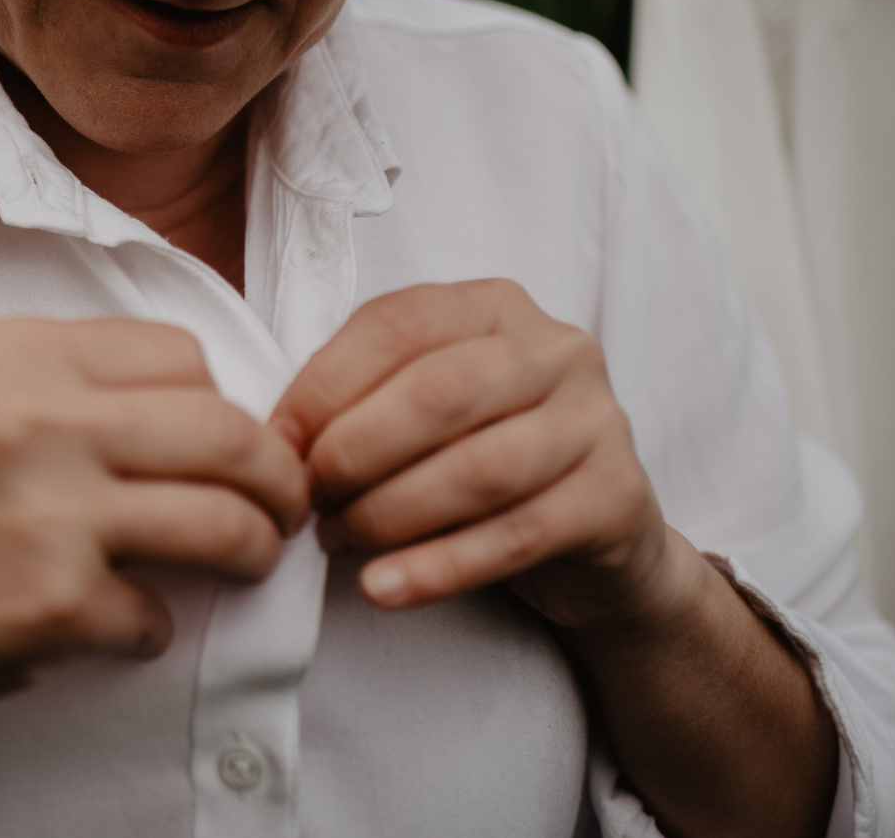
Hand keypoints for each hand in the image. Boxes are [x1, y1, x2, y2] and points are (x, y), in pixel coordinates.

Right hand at [0, 317, 307, 835]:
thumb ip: (66, 396)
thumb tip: (194, 425)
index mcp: (16, 351)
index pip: (182, 353)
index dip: (222, 405)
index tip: (226, 448)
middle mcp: (37, 413)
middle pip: (229, 430)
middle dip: (276, 479)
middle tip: (277, 512)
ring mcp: (47, 506)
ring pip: (226, 519)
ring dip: (249, 552)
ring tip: (238, 566)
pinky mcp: (49, 601)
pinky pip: (157, 616)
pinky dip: (148, 631)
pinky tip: (111, 629)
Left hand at [270, 279, 692, 634]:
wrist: (592, 539)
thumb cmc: (481, 458)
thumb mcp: (423, 407)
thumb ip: (362, 397)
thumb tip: (277, 437)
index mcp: (496, 306)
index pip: (398, 325)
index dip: (324, 385)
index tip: (276, 442)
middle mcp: (557, 349)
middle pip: (438, 393)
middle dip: (354, 451)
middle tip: (307, 498)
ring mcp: (598, 420)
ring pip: (479, 469)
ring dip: (390, 512)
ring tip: (336, 539)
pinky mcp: (618, 498)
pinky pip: (516, 536)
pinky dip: (438, 568)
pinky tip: (381, 588)